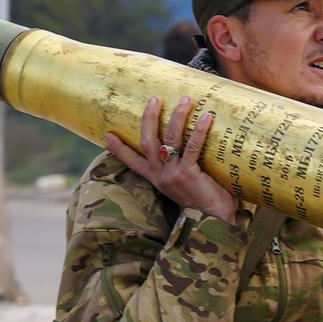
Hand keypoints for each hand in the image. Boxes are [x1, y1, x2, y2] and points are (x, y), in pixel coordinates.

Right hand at [104, 95, 237, 224]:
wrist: (216, 222)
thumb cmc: (207, 202)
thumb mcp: (187, 184)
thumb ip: (184, 167)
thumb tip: (194, 142)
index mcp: (157, 179)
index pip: (132, 162)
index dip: (119, 149)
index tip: (107, 134)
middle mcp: (161, 176)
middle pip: (147, 142)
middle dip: (149, 118)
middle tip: (155, 99)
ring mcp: (172, 175)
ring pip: (169, 139)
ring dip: (177, 116)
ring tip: (187, 100)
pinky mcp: (187, 174)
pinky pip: (191, 147)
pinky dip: (198, 130)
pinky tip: (206, 117)